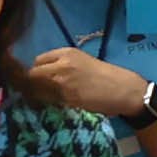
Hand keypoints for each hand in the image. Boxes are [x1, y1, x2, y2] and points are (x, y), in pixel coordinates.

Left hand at [30, 45, 153, 119]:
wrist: (123, 89)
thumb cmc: (107, 75)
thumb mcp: (83, 61)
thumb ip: (64, 65)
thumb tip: (47, 74)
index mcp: (67, 53)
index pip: (38, 60)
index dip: (37, 70)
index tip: (39, 78)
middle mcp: (61, 64)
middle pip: (33, 74)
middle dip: (33, 83)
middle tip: (38, 90)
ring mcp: (62, 82)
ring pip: (38, 88)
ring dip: (38, 94)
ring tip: (43, 98)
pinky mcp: (66, 98)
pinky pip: (48, 100)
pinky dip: (48, 102)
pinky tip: (54, 103)